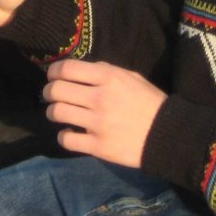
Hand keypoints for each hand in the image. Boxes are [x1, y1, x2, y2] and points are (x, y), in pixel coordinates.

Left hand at [43, 59, 165, 168]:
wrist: (167, 135)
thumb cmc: (149, 102)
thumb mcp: (131, 77)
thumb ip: (106, 70)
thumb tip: (82, 70)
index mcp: (108, 78)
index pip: (66, 69)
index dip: (53, 71)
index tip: (52, 76)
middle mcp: (100, 98)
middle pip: (56, 90)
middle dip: (48, 92)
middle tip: (50, 95)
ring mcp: (97, 123)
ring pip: (57, 113)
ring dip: (52, 112)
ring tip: (58, 113)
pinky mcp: (98, 146)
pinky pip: (67, 139)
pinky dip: (64, 135)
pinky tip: (70, 133)